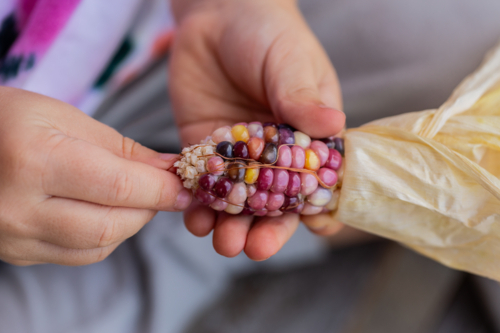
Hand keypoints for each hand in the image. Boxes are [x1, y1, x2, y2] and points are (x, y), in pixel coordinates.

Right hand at [0, 87, 190, 265]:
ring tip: (135, 197)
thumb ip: (121, 148)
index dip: (161, 189)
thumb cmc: (9, 120)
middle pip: (110, 226)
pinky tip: (107, 212)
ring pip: (97, 247)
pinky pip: (76, 254)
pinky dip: (105, 236)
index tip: (185, 186)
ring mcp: (14, 237)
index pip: (117, 187)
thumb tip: (168, 171)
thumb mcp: (64, 118)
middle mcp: (19, 208)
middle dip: (149, 208)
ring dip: (130, 224)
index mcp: (34, 160)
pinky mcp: (17, 252)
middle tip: (164, 190)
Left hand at [169, 0, 344, 259]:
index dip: (318, 208)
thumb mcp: (290, 61)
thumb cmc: (268, 34)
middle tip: (255, 248)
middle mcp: (275, 154)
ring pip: (238, 201)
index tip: (314, 228)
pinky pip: (204, 184)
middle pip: (275, 203)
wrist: (217, 17)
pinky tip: (195, 219)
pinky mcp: (206, 149)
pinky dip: (200, 204)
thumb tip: (333, 124)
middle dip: (268, 229)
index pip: (318, 183)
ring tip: (223, 241)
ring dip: (231, 225)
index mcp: (308, 138)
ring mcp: (239, 156)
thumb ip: (302, 95)